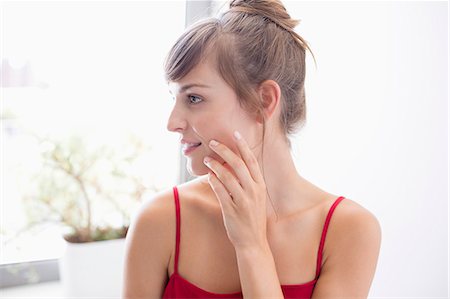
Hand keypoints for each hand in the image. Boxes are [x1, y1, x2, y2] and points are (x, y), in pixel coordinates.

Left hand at [203, 131, 267, 250]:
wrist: (253, 242)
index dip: (243, 146)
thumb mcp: (256, 197)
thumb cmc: (252, 218)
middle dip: (225, 150)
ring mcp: (243, 201)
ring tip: (207, 159)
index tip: (235, 133)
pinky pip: (220, 191)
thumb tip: (234, 164)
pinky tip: (208, 176)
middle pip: (238, 164)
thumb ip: (248, 182)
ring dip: (215, 165)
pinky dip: (213, 181)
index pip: (251, 161)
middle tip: (213, 142)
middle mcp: (253, 191)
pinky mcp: (231, 210)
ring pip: (227, 176)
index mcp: (260, 186)